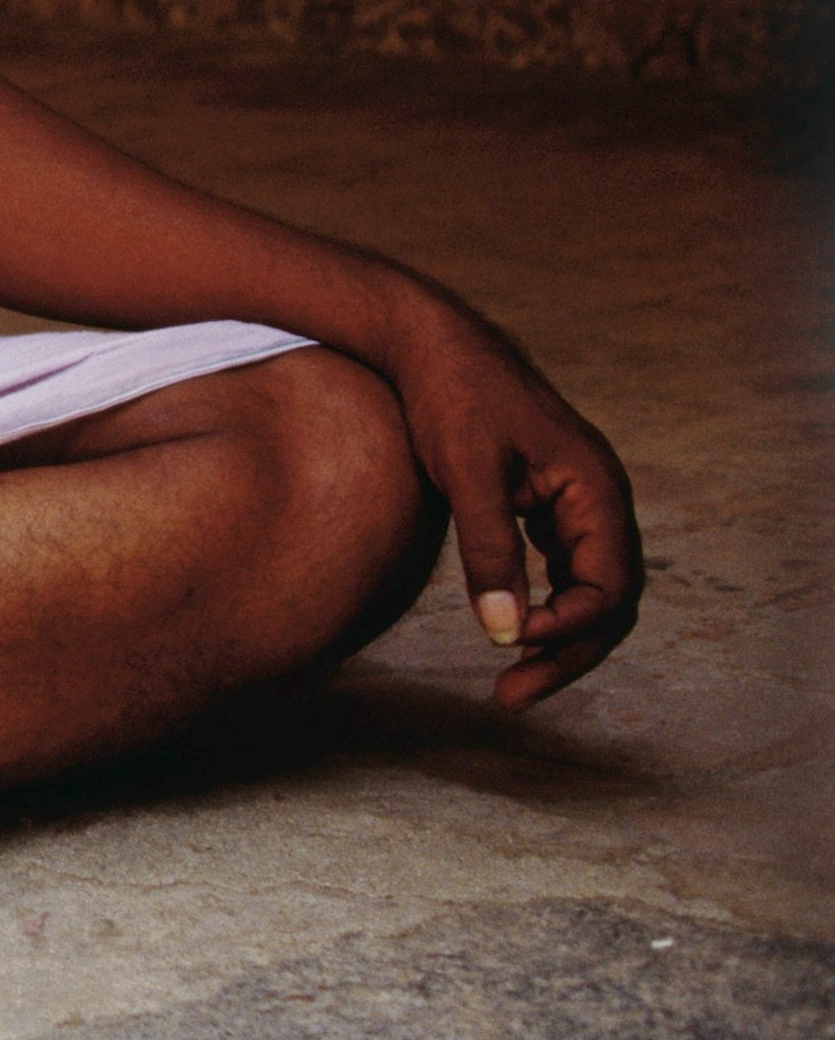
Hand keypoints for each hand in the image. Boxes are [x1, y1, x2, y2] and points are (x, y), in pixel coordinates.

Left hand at [379, 315, 641, 709]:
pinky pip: (561, 569)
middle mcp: (598, 498)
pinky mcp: (543, 504)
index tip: (513, 643)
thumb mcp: (466, 473)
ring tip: (510, 686)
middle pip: (607, 599)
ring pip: (586, 590)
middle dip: (566, 652)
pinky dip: (541, 606)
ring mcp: (574, 502)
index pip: (610, 586)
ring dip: (556, 639)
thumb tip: (507, 632)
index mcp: (596, 488)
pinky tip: (506, 631)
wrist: (428, 341)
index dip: (569, 627)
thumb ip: (489, 550)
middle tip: (512, 697)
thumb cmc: (450, 396)